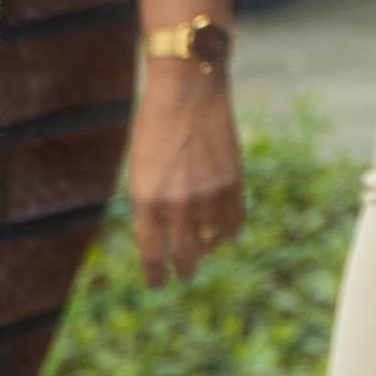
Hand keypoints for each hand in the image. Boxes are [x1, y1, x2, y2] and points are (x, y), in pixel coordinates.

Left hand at [125, 54, 244, 285]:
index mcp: (148, 198)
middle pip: (184, 254)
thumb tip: (162, 236)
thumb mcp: (141, 167)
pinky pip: (234, 223)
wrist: (188, 90)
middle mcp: (179, 202)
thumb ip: (150, 203)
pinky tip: (222, 234)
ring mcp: (209, 194)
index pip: (152, 252)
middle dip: (183, 269)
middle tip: (183, 274)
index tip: (157, 284)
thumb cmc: (155, 126)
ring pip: (212, 242)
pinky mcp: (233, 183)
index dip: (155, 274)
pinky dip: (228, 233)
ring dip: (207, 249)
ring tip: (203, 250)